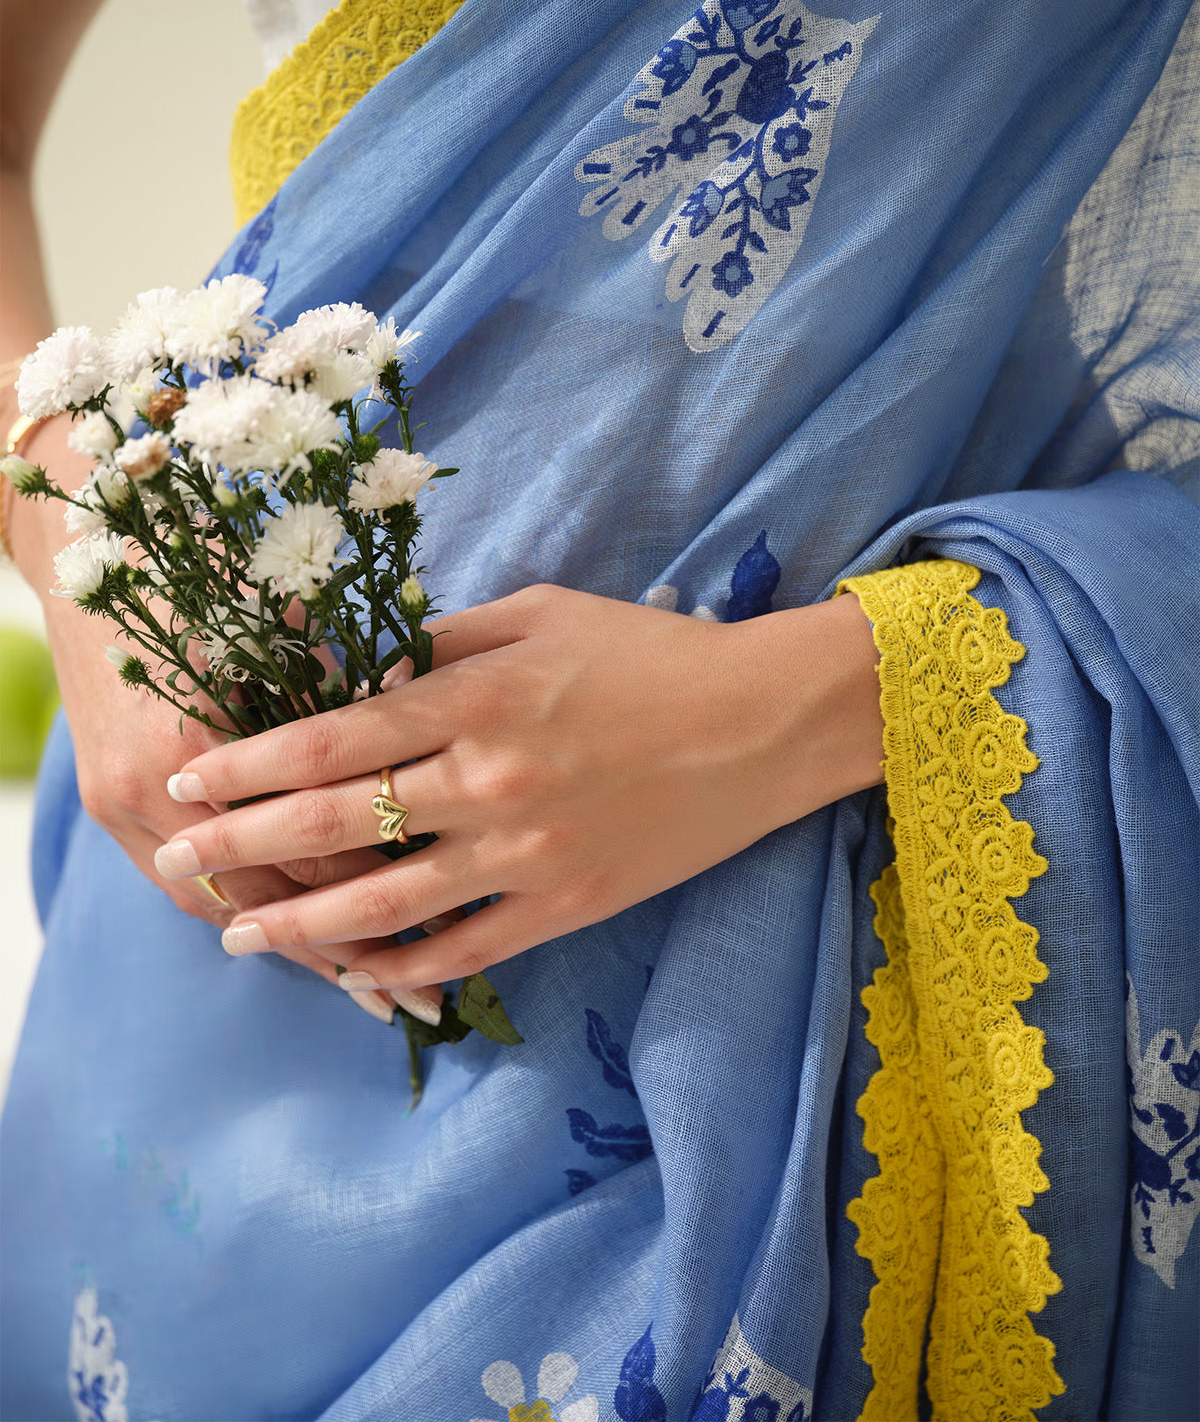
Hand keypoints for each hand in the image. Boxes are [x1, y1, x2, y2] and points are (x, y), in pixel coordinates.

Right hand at [4, 416, 399, 1008]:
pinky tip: (293, 939)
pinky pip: (180, 884)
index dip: (382, 897)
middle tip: (420, 1001)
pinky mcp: (103, 798)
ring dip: (292, 948)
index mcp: (211, 744)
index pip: (313, 854)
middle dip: (346, 953)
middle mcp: (156, 790)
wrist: (82, 537)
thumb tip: (425, 760)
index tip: (447, 934)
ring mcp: (118, 800)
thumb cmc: (205, 560)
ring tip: (366, 992)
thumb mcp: (287, 623)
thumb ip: (344, 702)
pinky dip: (242, 912)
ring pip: (218, 905)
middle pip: (267, 899)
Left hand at [154, 584, 883, 993]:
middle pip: (337, 824)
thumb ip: (443, 643)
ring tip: (239, 936)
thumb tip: (361, 671)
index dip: (245, 765)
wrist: (762, 724)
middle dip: (242, 847)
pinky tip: (357, 975)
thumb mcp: (541, 614)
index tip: (187, 781)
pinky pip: (467, 948)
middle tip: (175, 863)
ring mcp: (527, 853)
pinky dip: (406, 967)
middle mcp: (489, 781)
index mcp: (477, 699)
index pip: (330, 739)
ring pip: (388, 902)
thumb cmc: (650, 654)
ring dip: (302, 923)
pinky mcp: (567, 905)